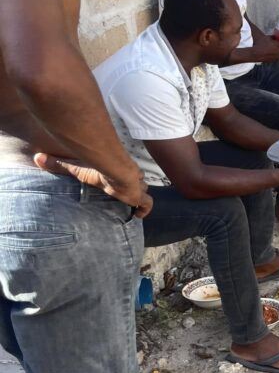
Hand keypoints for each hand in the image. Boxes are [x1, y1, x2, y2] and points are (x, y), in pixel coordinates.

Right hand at [33, 153, 152, 217]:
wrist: (114, 169)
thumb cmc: (97, 168)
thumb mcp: (76, 168)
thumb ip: (58, 164)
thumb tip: (37, 157)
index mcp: (116, 173)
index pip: (124, 173)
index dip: (125, 177)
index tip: (121, 182)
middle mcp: (128, 179)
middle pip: (137, 181)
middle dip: (135, 185)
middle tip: (129, 193)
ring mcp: (135, 187)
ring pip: (143, 190)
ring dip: (140, 196)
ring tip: (134, 205)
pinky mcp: (139, 196)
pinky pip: (147, 204)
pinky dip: (145, 209)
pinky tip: (139, 216)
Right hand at [243, 36, 278, 62]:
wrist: (254, 54)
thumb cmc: (259, 44)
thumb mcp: (265, 38)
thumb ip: (272, 36)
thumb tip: (276, 34)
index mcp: (277, 45)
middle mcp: (278, 51)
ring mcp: (276, 57)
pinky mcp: (274, 60)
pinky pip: (278, 57)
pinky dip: (278, 55)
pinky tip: (275, 53)